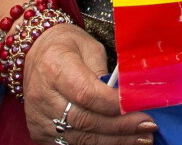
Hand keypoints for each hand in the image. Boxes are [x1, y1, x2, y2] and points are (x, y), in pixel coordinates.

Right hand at [22, 23, 154, 144]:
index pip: (87, 93)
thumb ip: (106, 72)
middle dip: (121, 127)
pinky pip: (71, 144)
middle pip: (86, 120)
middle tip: (148, 127)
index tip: (140, 108)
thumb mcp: (90, 47)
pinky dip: (97, 144)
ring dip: (114, 141)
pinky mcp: (39, 131)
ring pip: (80, 137)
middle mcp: (42, 95)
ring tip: (141, 139)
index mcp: (55, 66)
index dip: (115, 105)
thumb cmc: (67, 46)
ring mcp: (38, 116)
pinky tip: (118, 141)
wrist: (34, 52)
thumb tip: (128, 97)